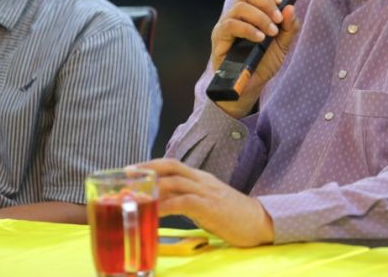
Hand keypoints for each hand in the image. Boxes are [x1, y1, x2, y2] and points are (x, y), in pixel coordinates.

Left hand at [138, 159, 273, 246]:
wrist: (260, 222)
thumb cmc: (234, 217)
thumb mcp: (208, 205)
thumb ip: (189, 202)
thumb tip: (167, 207)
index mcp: (201, 178)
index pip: (172, 165)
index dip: (152, 165)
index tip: (133, 170)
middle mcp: (202, 180)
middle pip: (170, 166)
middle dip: (147, 168)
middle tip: (127, 174)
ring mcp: (206, 191)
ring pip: (174, 181)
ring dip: (151, 187)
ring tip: (134, 195)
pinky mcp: (209, 206)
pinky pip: (182, 202)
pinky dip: (165, 205)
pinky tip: (153, 212)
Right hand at [209, 0, 298, 118]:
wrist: (250, 86)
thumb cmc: (263, 62)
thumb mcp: (282, 44)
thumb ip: (289, 27)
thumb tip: (290, 8)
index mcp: (251, 10)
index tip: (280, 0)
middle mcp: (236, 13)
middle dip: (266, 2)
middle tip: (277, 19)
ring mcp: (226, 24)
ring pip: (239, 7)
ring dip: (259, 17)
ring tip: (271, 31)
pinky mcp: (219, 38)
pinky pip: (230, 25)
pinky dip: (248, 29)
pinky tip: (259, 38)